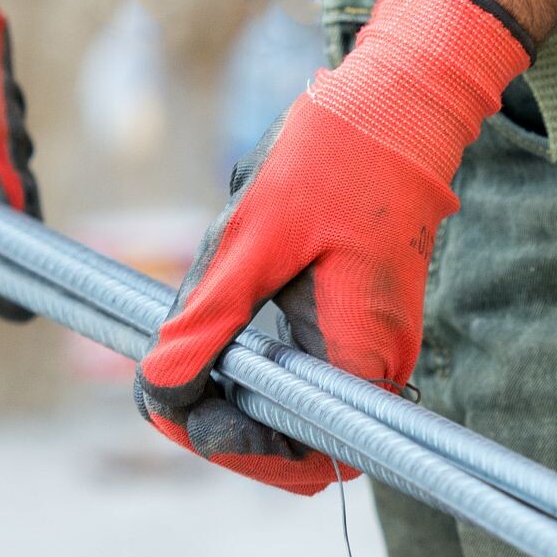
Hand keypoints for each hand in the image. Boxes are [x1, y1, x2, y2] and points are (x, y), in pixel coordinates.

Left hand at [134, 0, 531, 494]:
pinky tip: (211, 332)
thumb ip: (207, 318)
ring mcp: (367, 340)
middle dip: (227, 425)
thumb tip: (161, 389)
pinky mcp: (352, 317)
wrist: (395, 101)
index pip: (308, 455)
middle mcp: (376, 361)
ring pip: (296, 405)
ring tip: (179, 358)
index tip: (182, 416)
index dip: (240, 450)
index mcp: (366, 352)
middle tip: (165, 388)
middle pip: (299, 439)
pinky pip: (301, 365)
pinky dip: (251, 362)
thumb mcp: (253, 237)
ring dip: (234, 394)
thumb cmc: (334, 158)